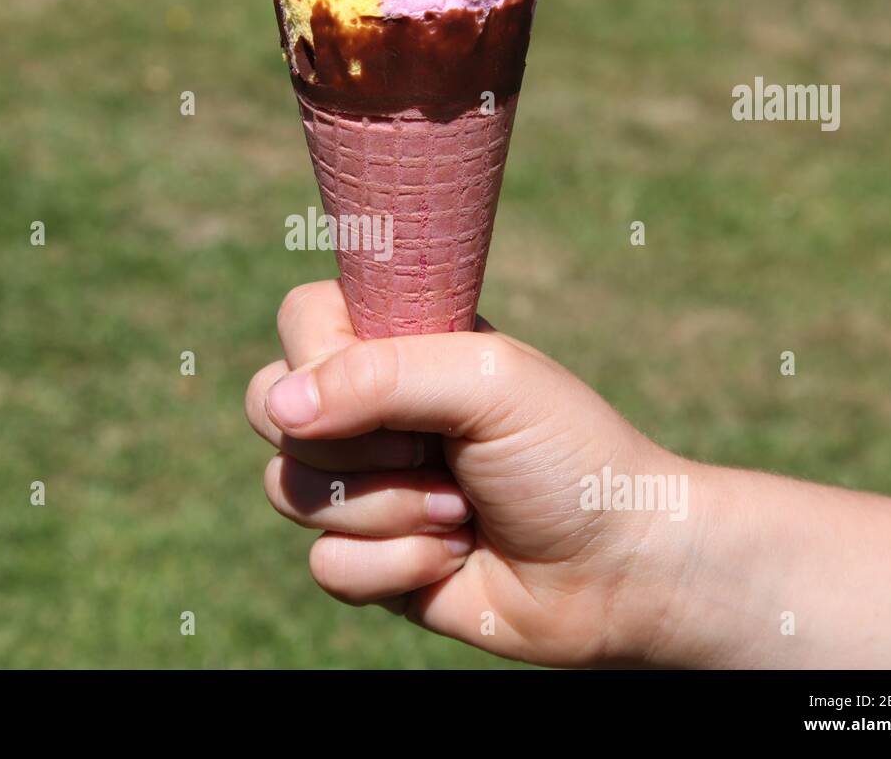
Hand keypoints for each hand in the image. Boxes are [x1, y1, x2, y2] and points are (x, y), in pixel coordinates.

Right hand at [245, 280, 697, 666]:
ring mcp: (362, 486)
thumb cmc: (569, 457)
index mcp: (397, 345)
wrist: (619, 569)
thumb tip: (279, 405)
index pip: (301, 320)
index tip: (397, 391)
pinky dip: (397, 567)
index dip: (326, 360)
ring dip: (391, 511)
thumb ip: (380, 375)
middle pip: (270, 411)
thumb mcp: (487, 384)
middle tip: (437, 451)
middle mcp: (368, 411)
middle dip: (360, 449)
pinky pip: (325, 565)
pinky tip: (453, 559)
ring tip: (461, 509)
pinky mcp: (366, 559)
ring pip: (290, 493)